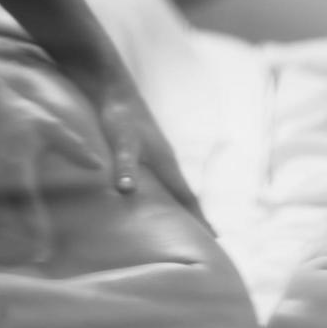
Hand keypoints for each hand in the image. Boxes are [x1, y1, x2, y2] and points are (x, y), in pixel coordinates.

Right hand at [0, 82, 101, 259]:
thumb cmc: (20, 115)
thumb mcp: (52, 128)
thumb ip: (75, 149)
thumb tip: (99, 167)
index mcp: (18, 169)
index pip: (27, 209)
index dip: (35, 231)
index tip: (44, 248)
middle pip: (7, 221)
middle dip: (20, 240)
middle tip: (37, 255)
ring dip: (5, 232)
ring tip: (21, 247)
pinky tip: (3, 228)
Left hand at [97, 85, 212, 231]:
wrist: (111, 87)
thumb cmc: (118, 115)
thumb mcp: (121, 142)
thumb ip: (125, 165)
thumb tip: (129, 190)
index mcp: (166, 163)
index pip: (188, 198)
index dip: (199, 219)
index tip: (214, 239)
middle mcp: (166, 161)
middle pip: (185, 195)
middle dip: (195, 217)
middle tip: (205, 240)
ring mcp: (156, 155)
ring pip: (173, 188)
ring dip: (181, 206)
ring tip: (184, 225)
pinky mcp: (143, 150)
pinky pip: (160, 180)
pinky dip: (163, 195)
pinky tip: (155, 199)